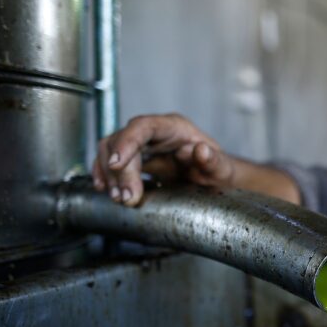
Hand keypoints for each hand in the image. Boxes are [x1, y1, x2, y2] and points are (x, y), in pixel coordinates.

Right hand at [92, 113, 234, 205]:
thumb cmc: (218, 170)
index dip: (126, 143)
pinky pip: (110, 162)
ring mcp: (142, 144)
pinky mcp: (134, 159)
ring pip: (110, 150)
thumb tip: (200, 151)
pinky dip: (105, 175)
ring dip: (110, 175)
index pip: (143, 127)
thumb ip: (214, 160)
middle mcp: (154, 132)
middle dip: (120, 171)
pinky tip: (106, 189)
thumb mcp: (222, 168)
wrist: (214, 180)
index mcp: (174, 127)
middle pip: (122, 140)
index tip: (116, 164)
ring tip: (120, 199)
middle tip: (127, 198)